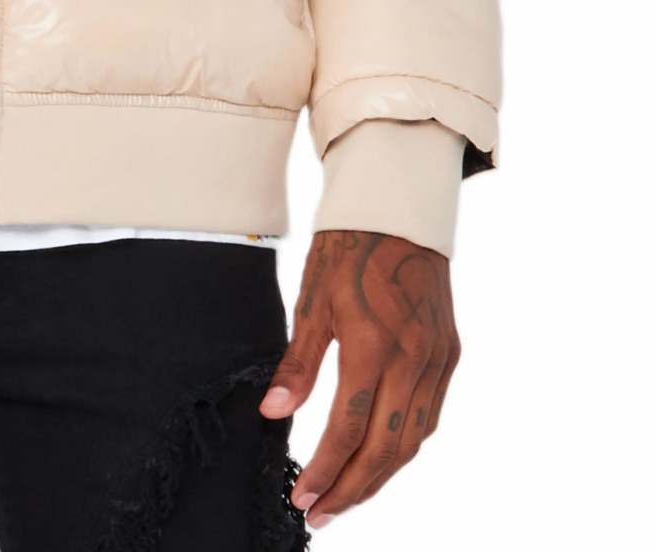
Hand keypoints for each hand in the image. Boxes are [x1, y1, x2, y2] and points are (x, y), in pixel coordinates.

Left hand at [258, 229, 460, 527]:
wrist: (399, 207)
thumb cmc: (347, 249)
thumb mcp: (312, 300)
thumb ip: (298, 363)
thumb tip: (272, 414)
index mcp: (374, 344)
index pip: (348, 429)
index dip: (325, 470)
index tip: (302, 498)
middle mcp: (414, 358)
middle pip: (386, 448)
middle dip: (353, 489)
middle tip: (320, 514)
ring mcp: (438, 358)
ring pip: (414, 439)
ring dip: (381, 475)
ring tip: (347, 496)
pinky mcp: (450, 353)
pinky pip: (430, 415)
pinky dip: (406, 445)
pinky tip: (381, 456)